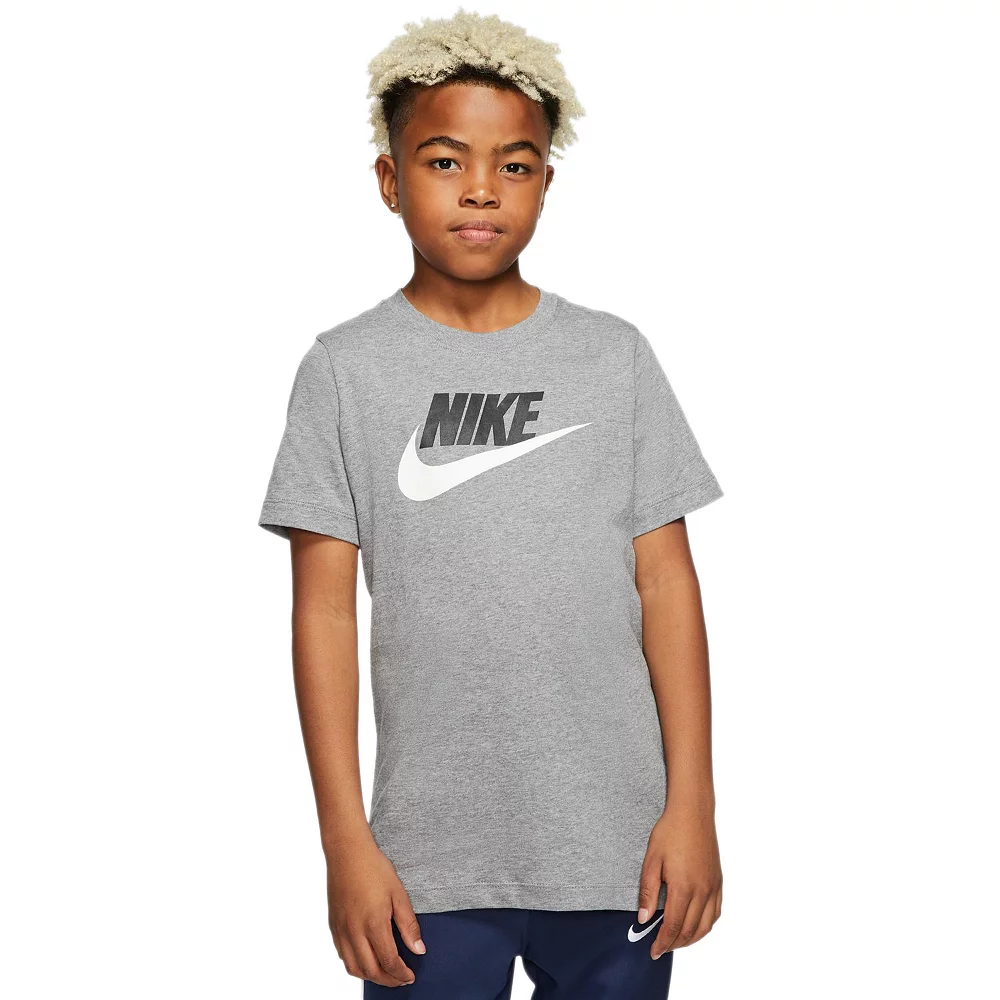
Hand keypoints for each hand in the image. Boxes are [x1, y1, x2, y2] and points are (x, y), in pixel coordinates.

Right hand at [327, 833, 425, 986]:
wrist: (347, 852)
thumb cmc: (373, 868)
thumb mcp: (399, 894)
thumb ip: (409, 924)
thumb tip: (418, 949)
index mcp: (373, 924)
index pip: (388, 962)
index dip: (401, 974)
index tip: (410, 976)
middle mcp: (354, 931)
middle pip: (370, 970)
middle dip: (388, 980)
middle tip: (401, 979)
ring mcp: (341, 930)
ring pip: (354, 968)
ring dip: (371, 976)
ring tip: (385, 973)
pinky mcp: (333, 926)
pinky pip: (343, 955)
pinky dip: (356, 964)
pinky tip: (367, 958)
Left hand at [637, 799, 722, 958]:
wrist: (692, 813)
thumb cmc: (670, 832)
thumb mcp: (651, 860)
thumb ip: (648, 892)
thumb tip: (644, 919)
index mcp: (683, 887)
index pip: (673, 926)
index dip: (663, 942)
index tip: (653, 951)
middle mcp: (702, 891)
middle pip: (689, 930)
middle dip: (674, 944)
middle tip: (661, 948)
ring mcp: (713, 887)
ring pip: (705, 925)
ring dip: (690, 939)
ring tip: (676, 941)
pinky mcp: (718, 881)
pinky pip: (716, 912)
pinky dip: (705, 925)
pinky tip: (695, 926)